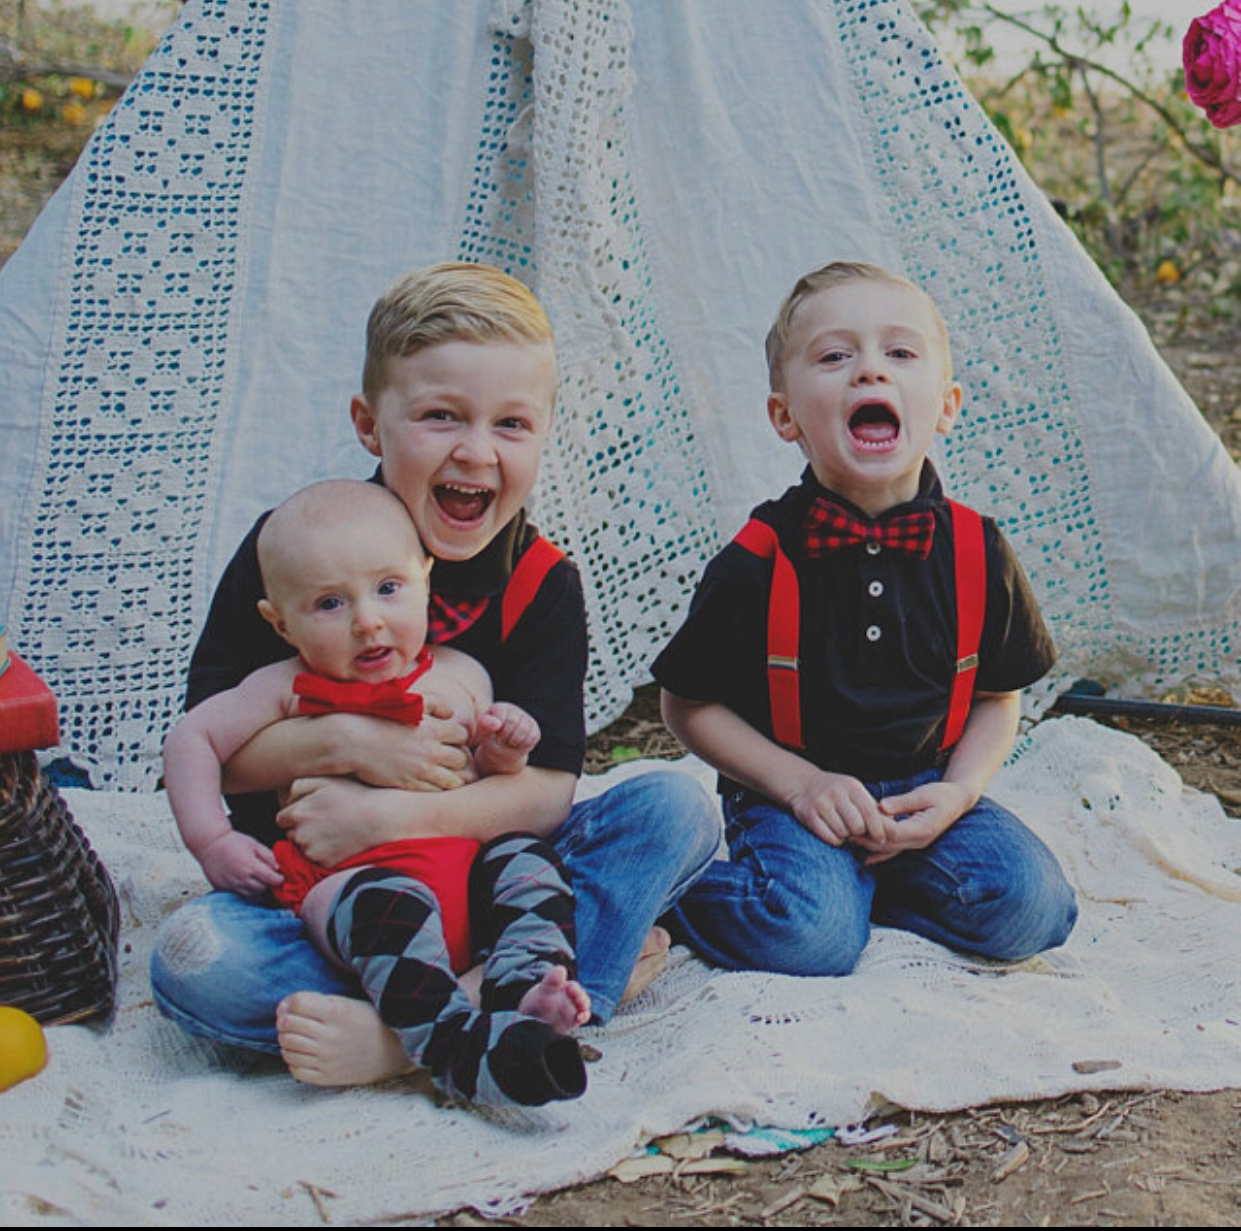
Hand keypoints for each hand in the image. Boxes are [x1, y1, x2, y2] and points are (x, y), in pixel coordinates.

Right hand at [197, 830, 282, 896]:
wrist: (210, 845)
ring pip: (251, 894)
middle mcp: (241, 878)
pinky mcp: (223, 888)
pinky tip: (245, 880)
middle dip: (267, 883)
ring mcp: (231, 885)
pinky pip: (239, 894)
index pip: (271, 879)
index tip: (280, 877)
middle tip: (268, 876)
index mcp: (250, 866)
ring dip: (257, 888)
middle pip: (262, 888)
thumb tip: (277, 867)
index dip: (278, 879)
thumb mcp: (254, 844)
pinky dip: (245, 890)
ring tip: (256, 878)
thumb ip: (268, 856)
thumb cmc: (232, 842)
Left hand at [277, 776, 410, 864]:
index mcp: (298, 813)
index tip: (311, 813)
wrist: (381, 818)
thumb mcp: (326, 780)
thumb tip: (284, 797)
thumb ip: (299, 785)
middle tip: (325, 822)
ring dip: (312, 843)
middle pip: (290, 835)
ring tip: (334, 831)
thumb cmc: (355, 795)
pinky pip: (317, 860)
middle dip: (302, 830)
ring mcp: (312, 851)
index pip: (282, 819)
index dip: (295, 815)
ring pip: (303, 849)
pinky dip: (325, 853)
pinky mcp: (324, 863)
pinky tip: (340, 841)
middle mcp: (300, 834)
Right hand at [338, 698, 472, 790]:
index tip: (448, 739)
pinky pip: (436, 792)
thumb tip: (451, 713)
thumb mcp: (409, 701)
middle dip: (457, 757)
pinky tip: (430, 782)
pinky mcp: (410, 784)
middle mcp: (432, 751)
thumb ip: (435, 702)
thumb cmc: (379, 717)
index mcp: (434, 730)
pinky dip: (438, 788)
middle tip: (448, 756)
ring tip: (443, 772)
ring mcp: (422, 770)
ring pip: (454, 780)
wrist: (353, 741)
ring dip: (452, 775)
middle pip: (462, 759)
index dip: (458, 737)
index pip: (463, 736)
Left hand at [474, 702, 539, 775]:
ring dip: (514, 741)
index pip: (500, 715)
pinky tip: (517, 744)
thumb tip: (497, 723)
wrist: (501, 752)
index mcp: (499, 708)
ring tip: (508, 742)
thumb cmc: (491, 741)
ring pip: (524, 729)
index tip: (494, 736)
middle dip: (505, 736)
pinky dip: (524, 745)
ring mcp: (525, 718)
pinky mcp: (534, 728)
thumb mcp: (483, 734)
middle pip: (513, 721)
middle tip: (501, 740)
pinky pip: (533, 737)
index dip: (498, 731)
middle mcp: (513, 709)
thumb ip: (485, 725)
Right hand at [785, 768, 897, 847]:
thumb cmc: (837, 793)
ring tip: (844, 830)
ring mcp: (821, 803)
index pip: (870, 812)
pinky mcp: (809, 815)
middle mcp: (836, 793)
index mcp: (852, 786)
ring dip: (847, 837)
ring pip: (843, 833)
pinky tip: (834, 833)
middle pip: (857, 826)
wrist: (803, 784)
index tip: (881, 839)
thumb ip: (873, 810)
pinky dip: (835, 840)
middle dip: (860, 834)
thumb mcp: (855, 793)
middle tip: (858, 833)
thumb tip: (894, 828)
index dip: (878, 829)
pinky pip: (829, 837)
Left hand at [854, 780, 975, 864]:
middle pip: (887, 844)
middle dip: (866, 838)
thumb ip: (903, 802)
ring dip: (869, 846)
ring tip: (847, 839)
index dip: (874, 826)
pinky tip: (863, 859)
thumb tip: (881, 806)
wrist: (957, 802)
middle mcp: (919, 841)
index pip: (893, 832)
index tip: (856, 819)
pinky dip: (879, 854)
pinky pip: (893, 852)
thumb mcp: (924, 794)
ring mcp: (916, 845)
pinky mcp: (912, 843)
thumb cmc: (942, 794)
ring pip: (888, 850)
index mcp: (922, 829)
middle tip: (844, 831)